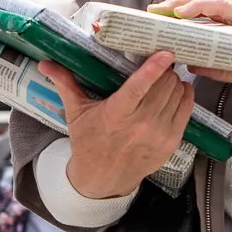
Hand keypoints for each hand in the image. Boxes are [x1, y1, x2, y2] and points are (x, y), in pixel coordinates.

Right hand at [41, 53, 194, 199]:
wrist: (102, 179)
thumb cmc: (88, 142)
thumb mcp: (76, 113)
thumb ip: (65, 84)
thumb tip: (45, 63)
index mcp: (116, 114)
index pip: (139, 87)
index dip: (154, 68)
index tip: (166, 53)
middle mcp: (140, 125)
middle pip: (164, 86)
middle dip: (164, 71)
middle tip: (161, 63)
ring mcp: (158, 135)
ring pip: (177, 95)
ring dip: (175, 82)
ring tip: (168, 76)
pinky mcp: (171, 143)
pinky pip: (186, 110)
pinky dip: (185, 96)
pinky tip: (179, 90)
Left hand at [156, 0, 231, 130]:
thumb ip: (218, 68)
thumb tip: (192, 66)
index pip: (206, 12)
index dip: (181, 12)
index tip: (160, 18)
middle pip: (202, 1)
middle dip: (175, 4)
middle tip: (153, 12)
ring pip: (208, 0)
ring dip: (181, 3)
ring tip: (161, 9)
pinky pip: (221, 9)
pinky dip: (200, 7)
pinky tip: (182, 13)